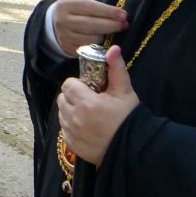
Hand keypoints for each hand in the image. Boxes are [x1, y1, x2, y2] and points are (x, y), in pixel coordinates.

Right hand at [52, 0, 127, 54]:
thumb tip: (121, 16)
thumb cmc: (76, 11)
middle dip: (112, 25)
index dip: (109, 12)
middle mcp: (63, 20)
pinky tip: (101, 39)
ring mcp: (64, 36)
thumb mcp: (82, 3)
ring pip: (92, 38)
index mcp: (67, 5)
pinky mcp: (68, 48)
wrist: (55, 22)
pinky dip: (97, 44)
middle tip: (124, 25)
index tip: (124, 15)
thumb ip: (98, 8)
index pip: (92, 8)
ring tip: (110, 31)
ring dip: (105, 35)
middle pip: (92, 25)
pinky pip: (89, 48)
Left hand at [57, 46, 138, 164]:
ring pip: (61, 113)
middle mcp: (74, 117)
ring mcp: (72, 132)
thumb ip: (116, 68)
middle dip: (73, 96)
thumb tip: (113, 48)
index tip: (89, 88)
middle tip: (89, 100)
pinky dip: (71, 125)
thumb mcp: (125, 91)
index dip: (77, 84)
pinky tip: (86, 127)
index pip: (68, 84)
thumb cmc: (128, 117)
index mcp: (86, 102)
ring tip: (88, 114)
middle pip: (62, 98)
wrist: (134, 148)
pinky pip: (64, 129)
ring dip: (70, 110)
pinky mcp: (72, 145)